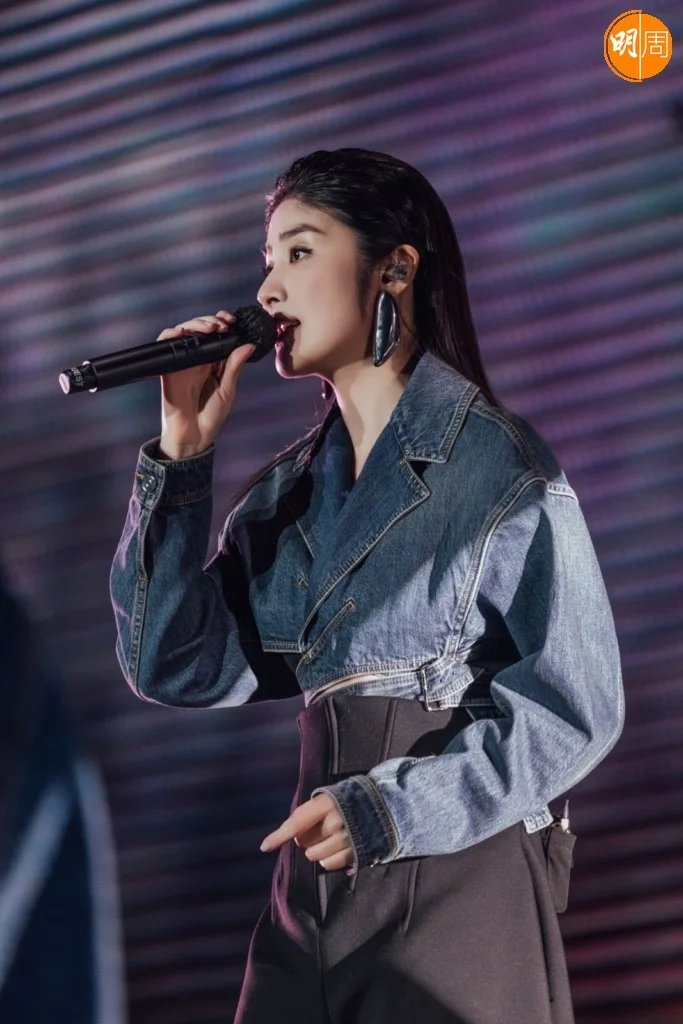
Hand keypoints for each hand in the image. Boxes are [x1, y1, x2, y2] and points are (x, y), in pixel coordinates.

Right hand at [157, 310, 256, 458]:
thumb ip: (234, 366)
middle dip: (211, 320)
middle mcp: (197, 358)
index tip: (232, 320)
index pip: (216, 334)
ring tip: (209, 329)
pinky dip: (170, 335)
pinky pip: (164, 345)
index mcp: (214, 362)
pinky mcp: (167, 368)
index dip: (222, 322)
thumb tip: (248, 345)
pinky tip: (181, 334)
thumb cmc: (211, 416)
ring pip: (183, 332)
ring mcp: (182, 361)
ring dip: (194, 324)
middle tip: (222, 324)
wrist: (193, 435)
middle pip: (200, 329)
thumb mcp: (227, 390)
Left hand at [260, 793, 353, 871]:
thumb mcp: (327, 797)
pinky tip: (332, 850)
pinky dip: (327, 860)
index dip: (279, 835)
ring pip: (315, 855)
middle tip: (317, 829)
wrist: (381, 803)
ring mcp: (347, 838)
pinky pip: (330, 864)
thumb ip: (310, 813)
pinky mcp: (356, 851)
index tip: (264, 847)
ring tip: (326, 840)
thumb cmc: (348, 798)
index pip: (296, 822)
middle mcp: (336, 821)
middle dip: (305, 838)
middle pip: (304, 842)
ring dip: (316, 850)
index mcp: (326, 803)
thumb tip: (295, 836)